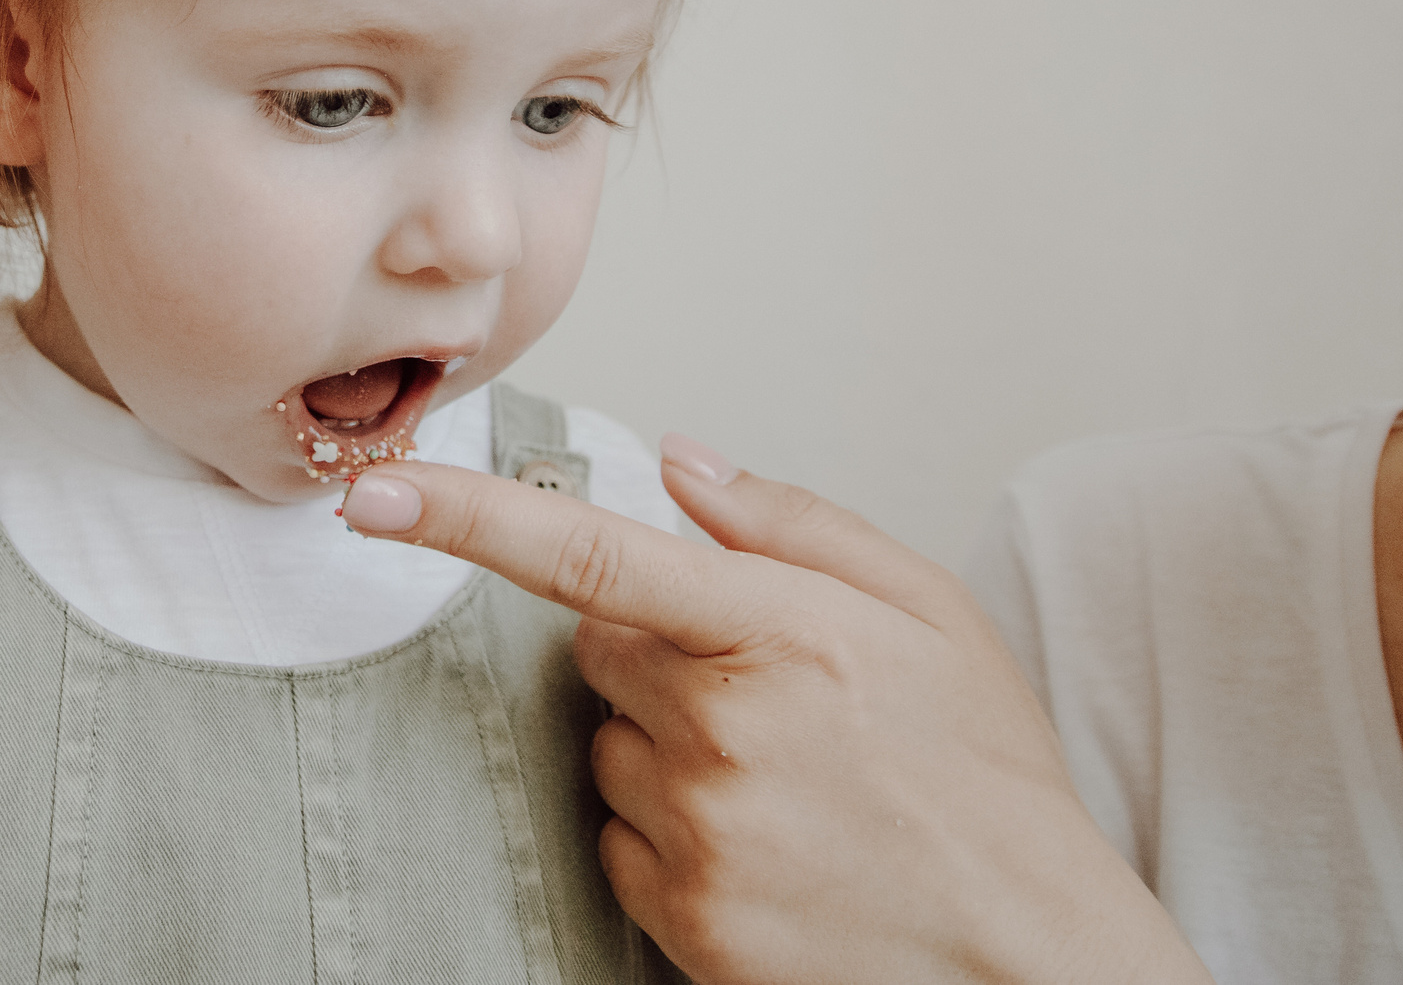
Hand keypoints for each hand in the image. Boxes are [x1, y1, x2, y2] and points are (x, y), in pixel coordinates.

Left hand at [340, 443, 1211, 984]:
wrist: (1032, 951)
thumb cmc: (985, 772)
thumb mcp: (926, 607)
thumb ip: (789, 523)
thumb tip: (677, 465)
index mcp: (777, 632)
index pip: (585, 552)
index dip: (462, 516)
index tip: (370, 492)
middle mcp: (720, 730)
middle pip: (596, 650)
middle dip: (654, 652)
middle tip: (767, 692)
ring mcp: (698, 834)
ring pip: (609, 749)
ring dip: (666, 748)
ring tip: (783, 781)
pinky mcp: (684, 920)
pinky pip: (619, 841)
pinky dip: (671, 834)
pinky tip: (766, 843)